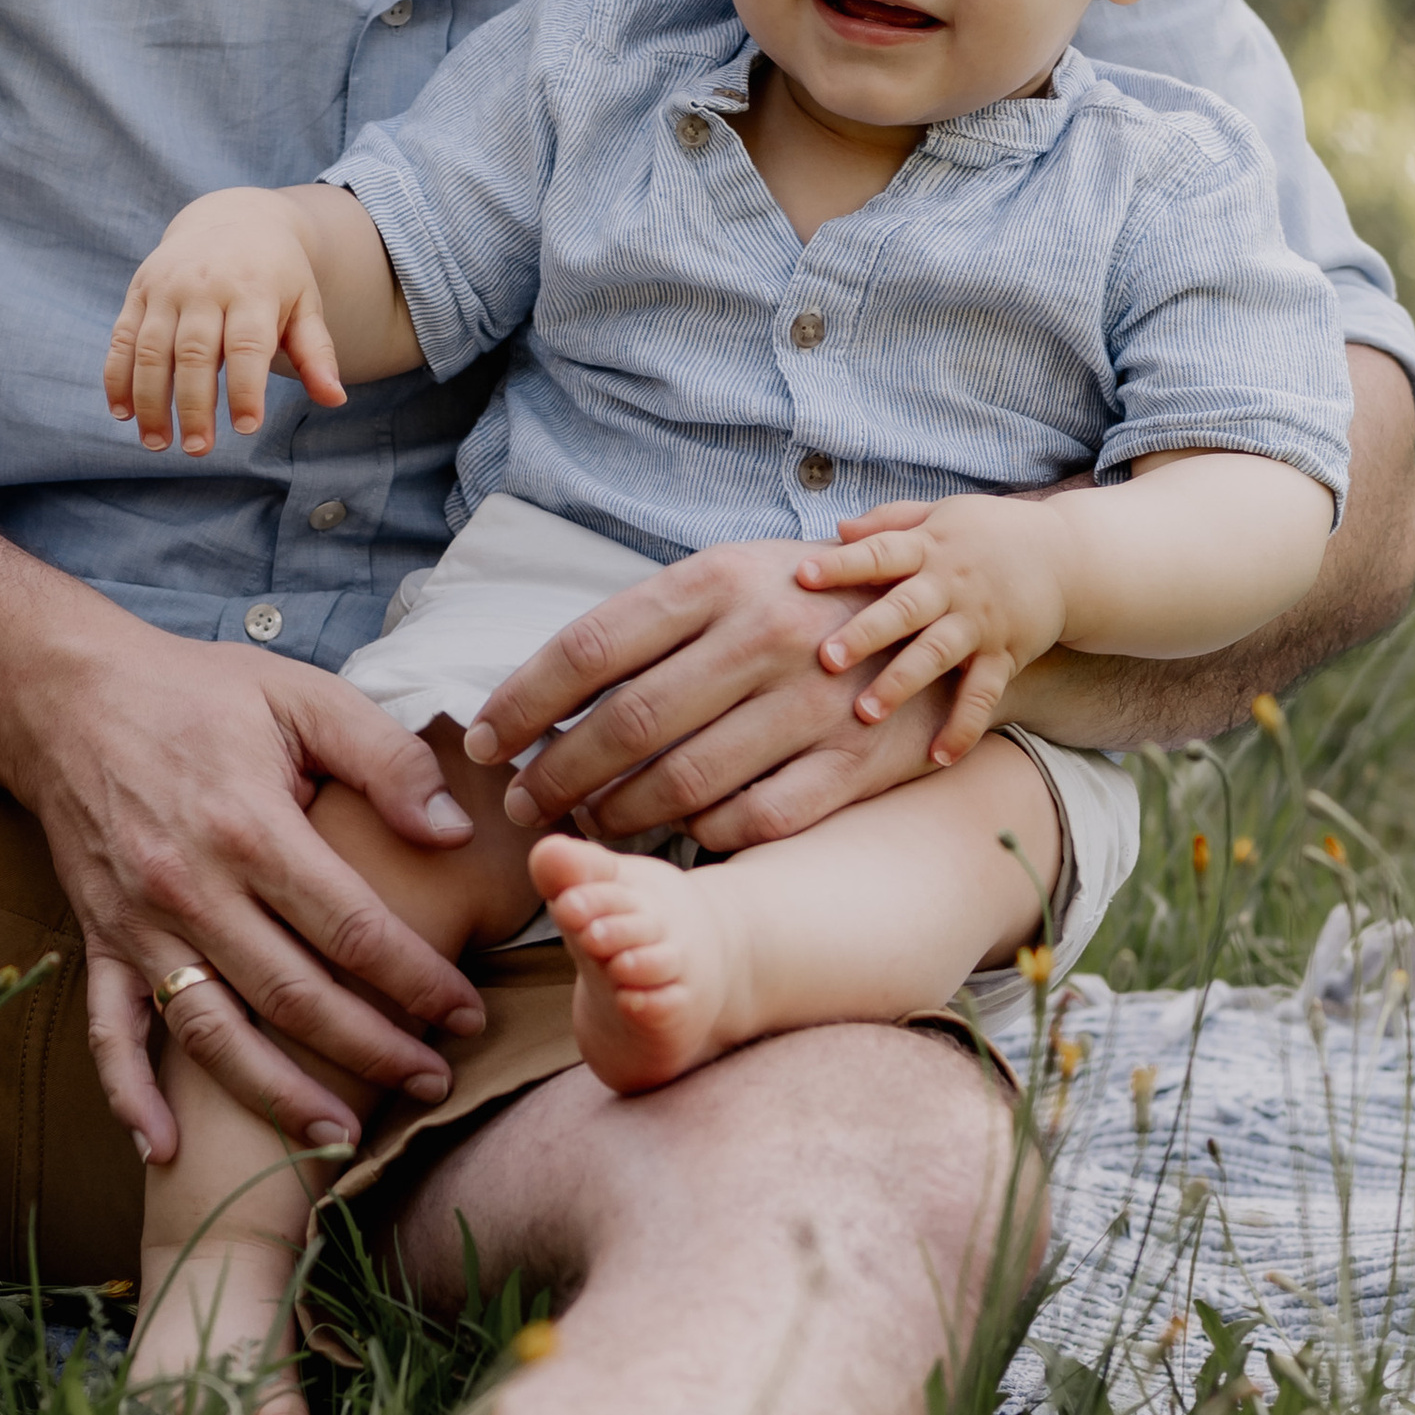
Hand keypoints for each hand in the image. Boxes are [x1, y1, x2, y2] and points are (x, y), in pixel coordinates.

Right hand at [23, 637, 486, 1163]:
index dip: (417, 981)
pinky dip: (129, 1096)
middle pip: (294, 997)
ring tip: (340, 1139)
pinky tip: (161, 1152)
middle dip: (373, 1052)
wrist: (67, 694)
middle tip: (434, 1082)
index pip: (353, 930)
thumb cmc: (197, 693)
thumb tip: (452, 831)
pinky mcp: (100, 940)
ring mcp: (139, 924)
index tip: (466, 1013)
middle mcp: (192, 888)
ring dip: (277, 1097)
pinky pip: (109, 1033)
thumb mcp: (301, 695)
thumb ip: (385, 757)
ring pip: (213, 1033)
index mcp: (251, 826)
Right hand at [105, 191, 346, 455]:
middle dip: (193, 406)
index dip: (245, 388)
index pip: (247, 345)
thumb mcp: (304, 304)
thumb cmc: (275, 274)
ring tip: (157, 443)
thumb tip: (334, 398)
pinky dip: (118, 377)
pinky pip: (122, 338)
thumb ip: (316, 352)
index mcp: (253, 289)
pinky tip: (123, 413)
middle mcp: (205, 285)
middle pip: (195, 353)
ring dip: (150, 401)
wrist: (231, 216)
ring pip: (152, 349)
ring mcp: (167, 287)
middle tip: (199, 449)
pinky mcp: (139, 291)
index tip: (246, 427)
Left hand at [463, 534, 952, 842]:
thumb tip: (541, 691)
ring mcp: (812, 700)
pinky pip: (753, 820)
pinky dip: (701, 836)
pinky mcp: (852, 761)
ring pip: (683, 783)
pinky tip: (674, 834)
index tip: (481, 743)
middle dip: (556, 775)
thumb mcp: (727, 579)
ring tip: (585, 823)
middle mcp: (763, 633)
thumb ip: (647, 626)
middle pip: (626, 724)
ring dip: (618, 814)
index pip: (588, 648)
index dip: (522, 703)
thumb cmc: (797, 600)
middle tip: (523, 805)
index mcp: (716, 578)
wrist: (933, 618)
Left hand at [797, 496, 1069, 764]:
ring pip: (937, 654)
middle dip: (867, 632)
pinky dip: (964, 726)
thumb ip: (889, 522)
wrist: (1069, 556)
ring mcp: (979, 623)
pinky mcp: (1005, 655)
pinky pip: (983, 695)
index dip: (842, 564)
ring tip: (866, 712)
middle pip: (905, 609)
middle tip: (827, 658)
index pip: (880, 553)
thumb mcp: (940, 514)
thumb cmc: (989, 533)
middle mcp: (952, 585)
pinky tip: (938, 756)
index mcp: (929, 547)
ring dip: (902, 683)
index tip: (802, 577)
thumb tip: (837, 531)